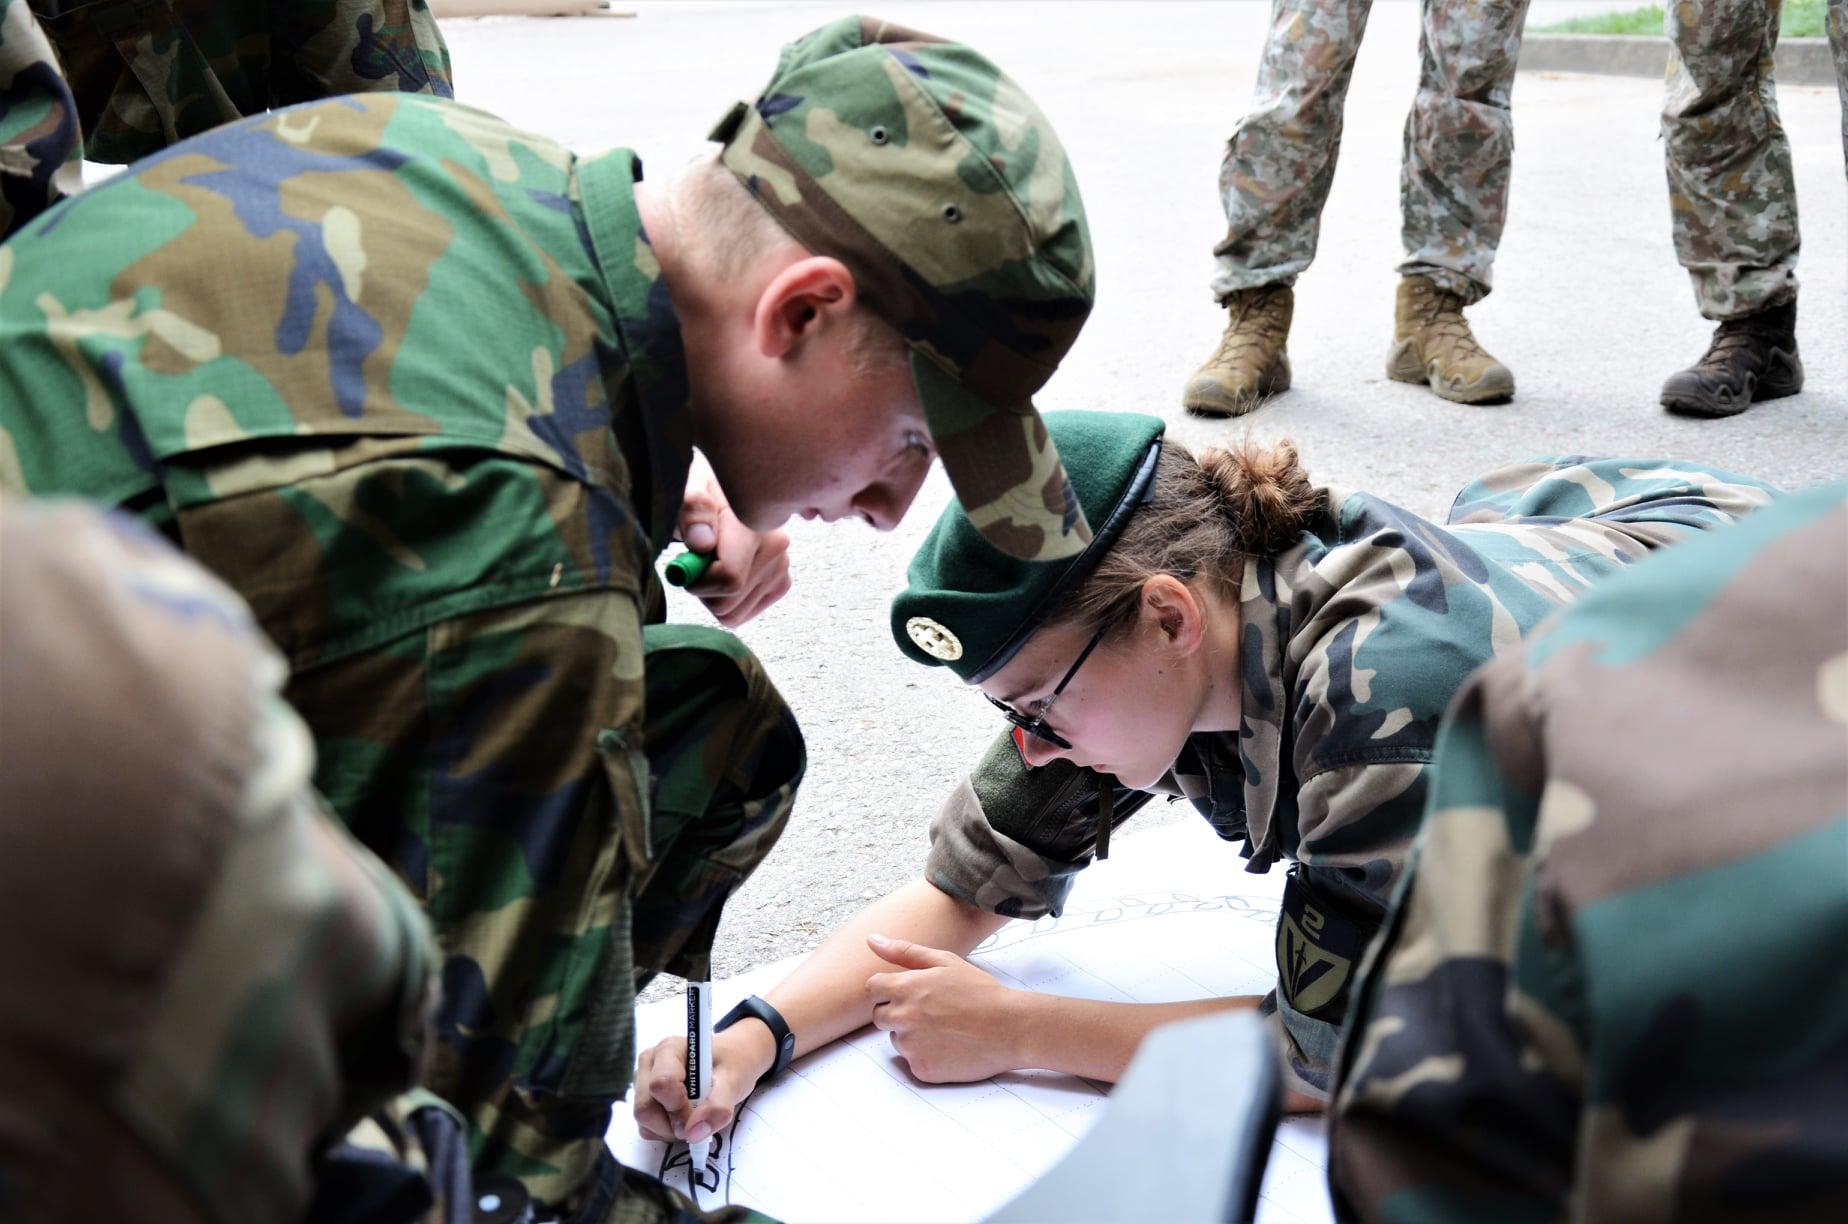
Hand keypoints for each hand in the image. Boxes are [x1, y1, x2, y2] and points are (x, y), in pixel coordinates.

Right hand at [633, 1025, 772, 1146]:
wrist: (732, 1061)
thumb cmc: (732, 1063)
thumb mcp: (734, 1081)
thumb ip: (718, 1106)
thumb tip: (694, 1134)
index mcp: (669, 1049)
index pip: (661, 1084)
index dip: (679, 1107)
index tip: (700, 1111)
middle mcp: (650, 1063)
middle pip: (645, 1108)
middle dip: (674, 1124)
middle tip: (698, 1119)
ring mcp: (644, 1081)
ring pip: (644, 1121)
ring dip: (671, 1130)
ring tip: (694, 1117)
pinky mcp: (645, 1099)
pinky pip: (647, 1128)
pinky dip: (667, 1132)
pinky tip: (684, 1119)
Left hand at [677, 456, 790, 626]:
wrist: (729, 493)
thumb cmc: (704, 492)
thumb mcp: (690, 488)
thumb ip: (693, 511)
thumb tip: (702, 543)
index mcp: (754, 524)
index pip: (729, 579)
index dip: (698, 581)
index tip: (685, 564)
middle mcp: (777, 548)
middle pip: (728, 603)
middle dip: (703, 589)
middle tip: (697, 562)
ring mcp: (782, 568)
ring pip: (734, 613)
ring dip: (713, 595)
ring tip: (712, 564)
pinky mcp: (781, 583)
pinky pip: (743, 613)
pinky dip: (727, 601)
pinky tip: (724, 573)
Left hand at [864, 934, 1023, 1081]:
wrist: (1010, 1028)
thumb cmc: (980, 991)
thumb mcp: (945, 962)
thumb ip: (904, 951)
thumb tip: (871, 940)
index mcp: (905, 988)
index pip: (872, 988)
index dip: (888, 989)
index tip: (909, 993)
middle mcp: (902, 1018)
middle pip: (880, 1016)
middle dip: (898, 1012)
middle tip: (932, 1011)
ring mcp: (911, 1047)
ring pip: (897, 1040)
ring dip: (912, 1035)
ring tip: (945, 1029)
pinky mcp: (922, 1070)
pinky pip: (913, 1061)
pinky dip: (926, 1056)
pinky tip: (949, 1047)